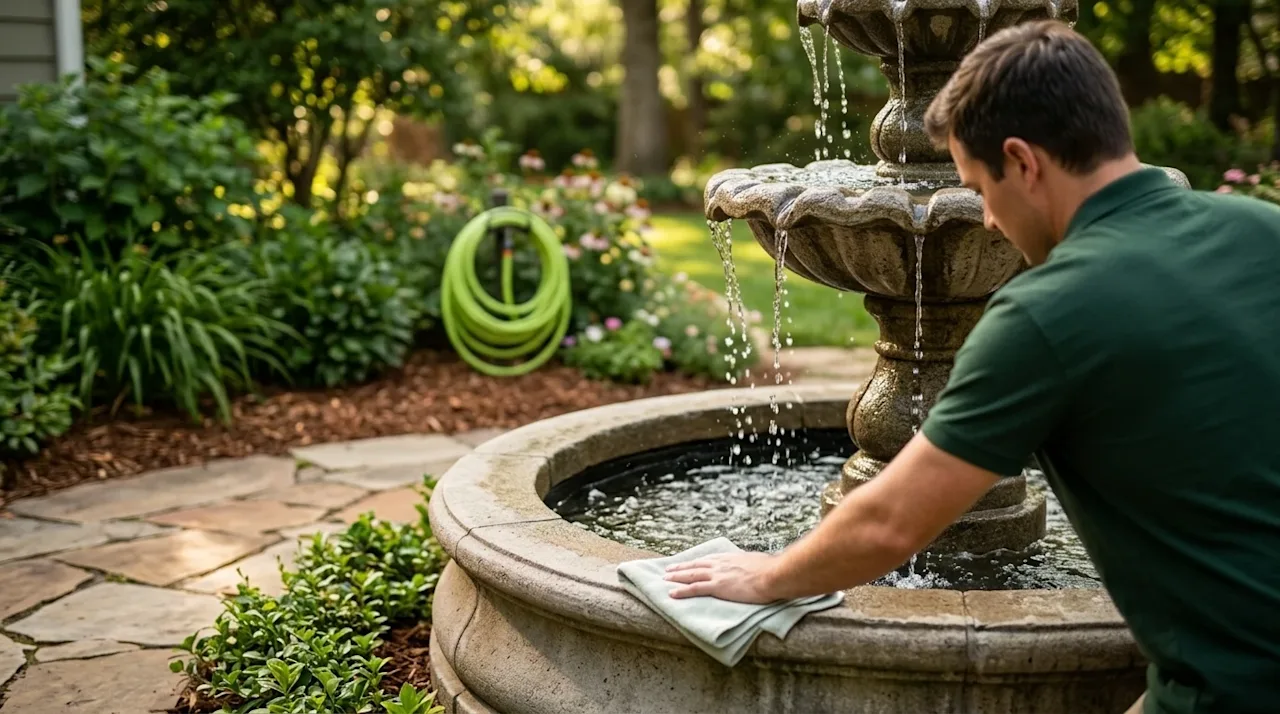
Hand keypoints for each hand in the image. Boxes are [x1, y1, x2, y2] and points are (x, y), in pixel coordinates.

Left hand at [663, 552, 779, 602]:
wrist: (772, 575)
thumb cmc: (770, 570)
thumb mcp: (756, 562)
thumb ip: (747, 565)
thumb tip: (750, 568)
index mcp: (729, 558)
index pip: (707, 560)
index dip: (695, 562)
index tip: (687, 563)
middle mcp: (720, 564)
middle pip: (695, 565)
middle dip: (680, 568)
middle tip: (668, 570)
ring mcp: (717, 575)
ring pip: (691, 575)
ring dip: (676, 578)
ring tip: (665, 580)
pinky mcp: (717, 587)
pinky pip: (694, 588)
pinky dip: (682, 591)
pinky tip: (672, 593)